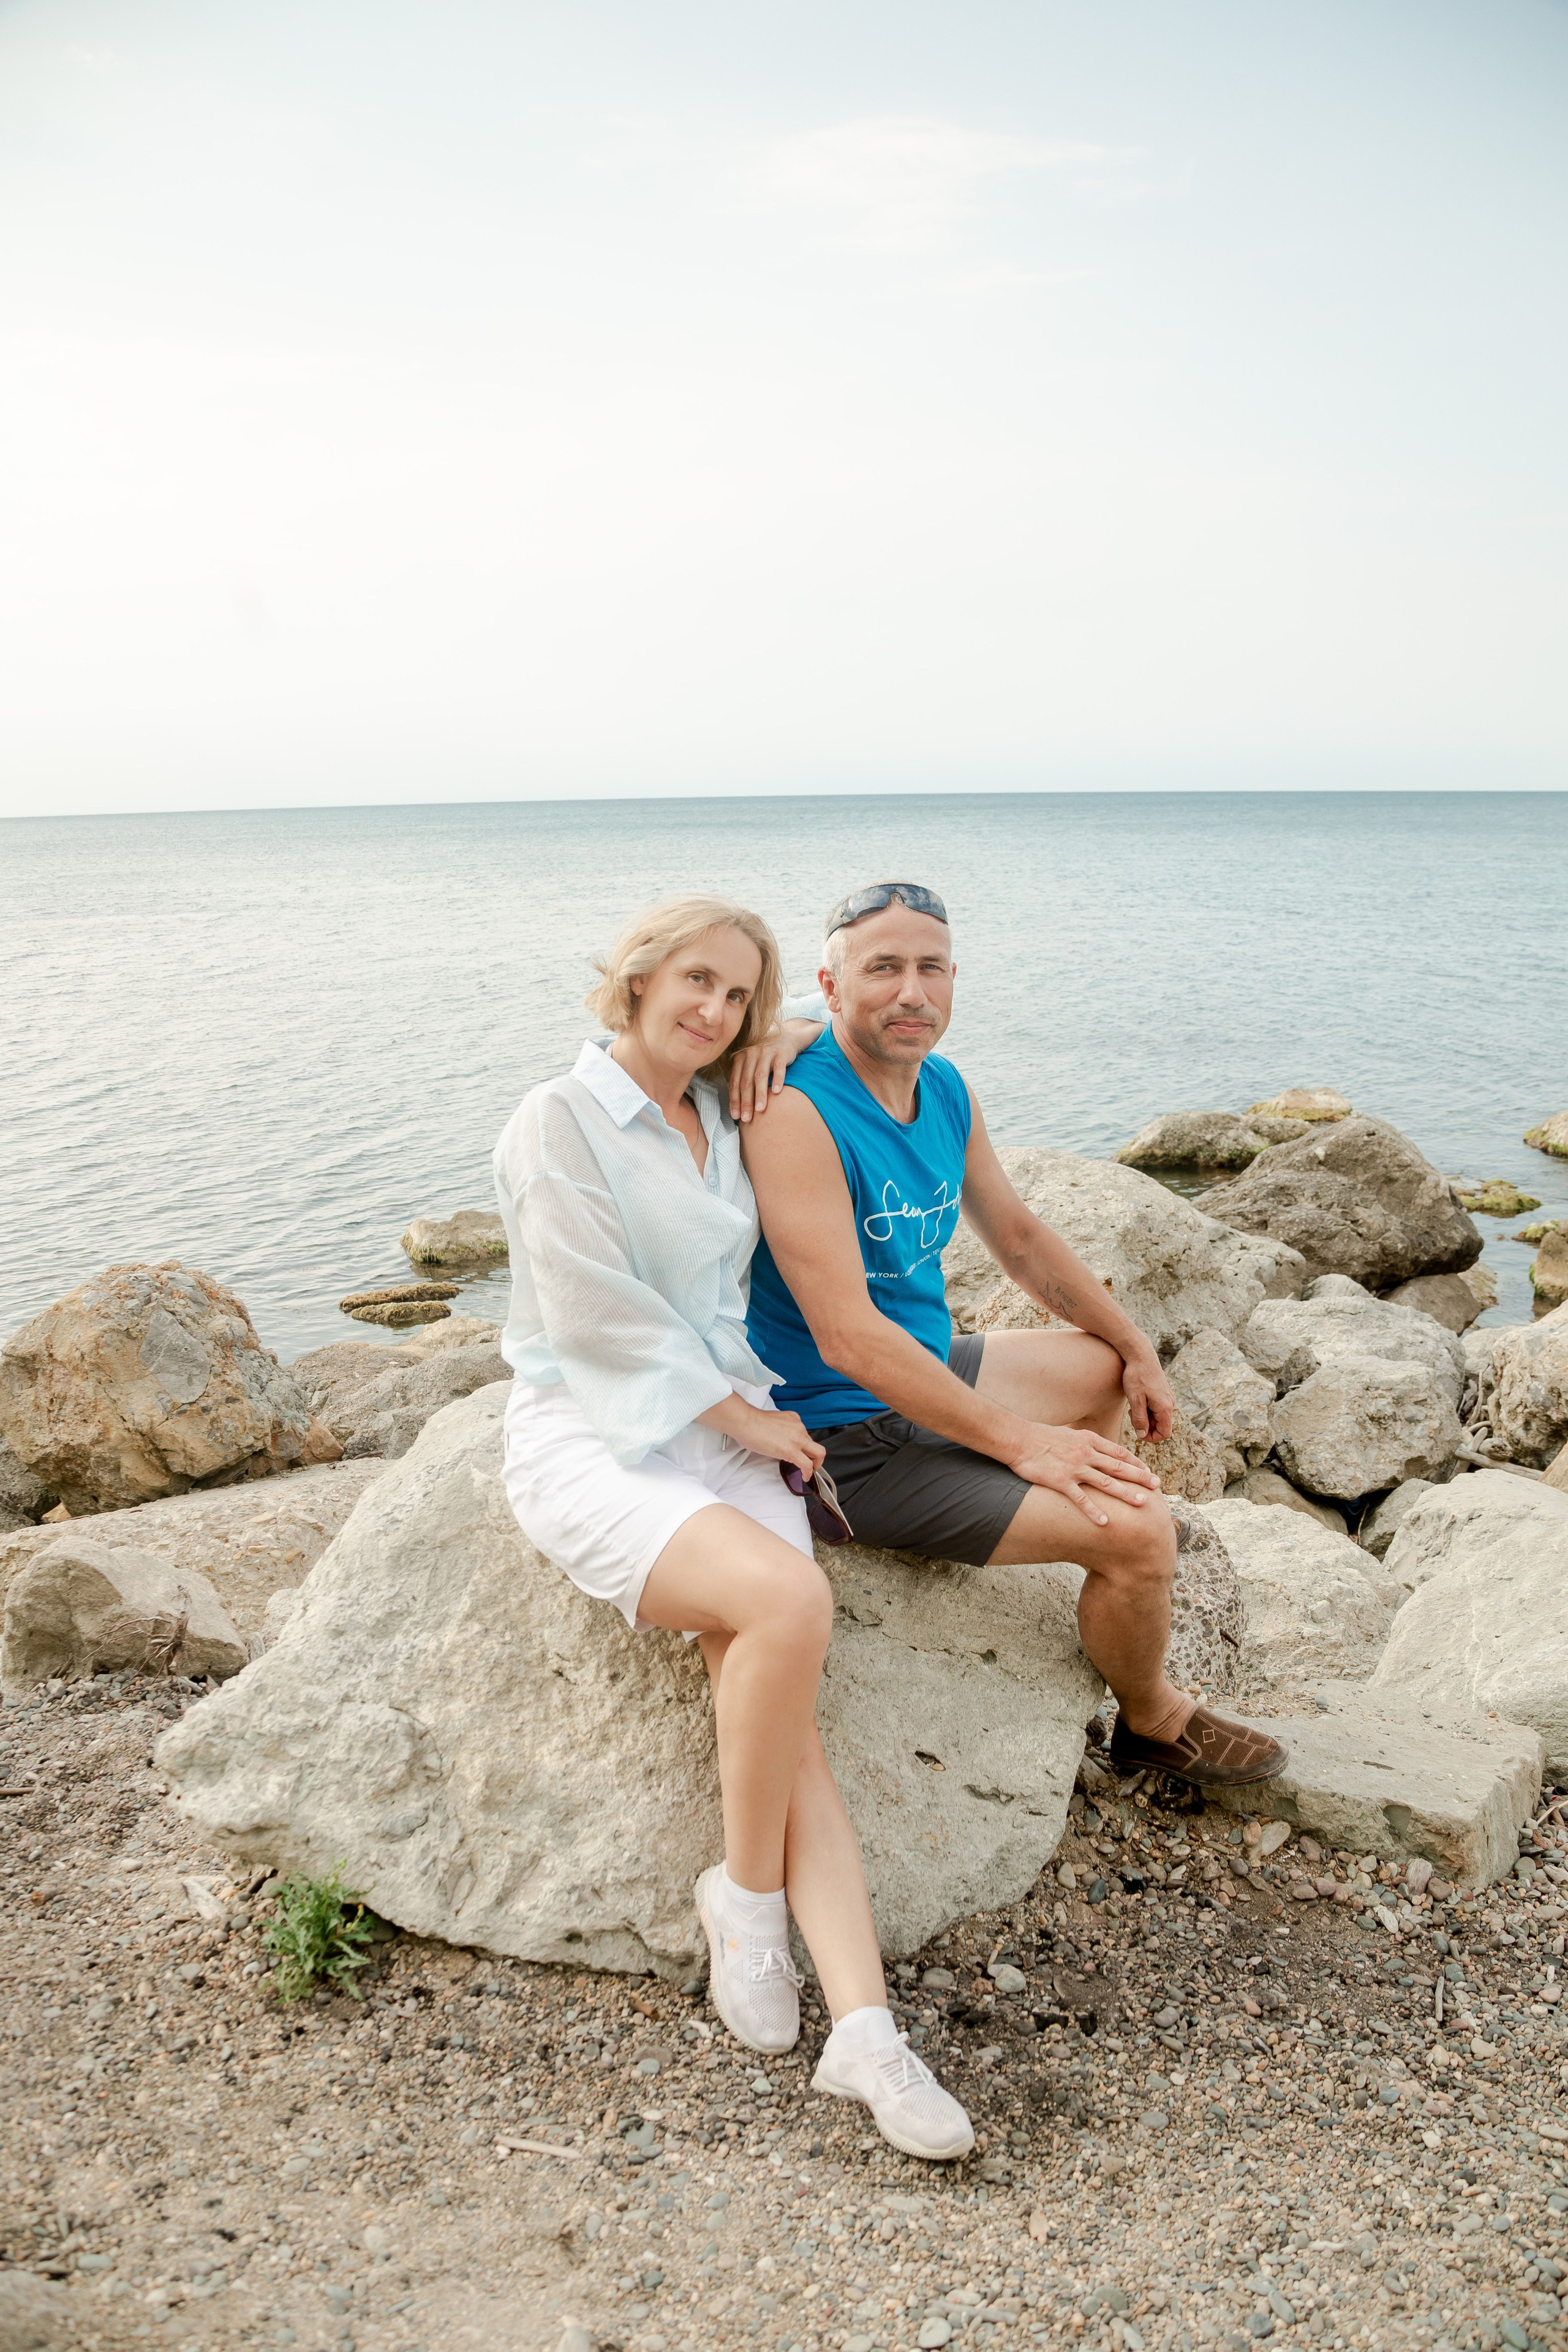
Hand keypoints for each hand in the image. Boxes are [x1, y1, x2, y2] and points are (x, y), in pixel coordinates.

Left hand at [728, 1018, 822, 1123]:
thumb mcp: (751, 1065)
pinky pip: (778, 1068)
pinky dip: (777, 1080)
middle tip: (747, 1118)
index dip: (734, 1100)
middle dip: (746, 1101)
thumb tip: (736, 1107)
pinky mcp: (780, 1052)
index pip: (735, 1082)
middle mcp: (751, 1053)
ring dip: (760, 1094)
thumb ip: (743, 1080)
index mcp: (740, 1058)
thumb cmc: (765, 1058)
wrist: (786, 1039)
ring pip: (760, 1076)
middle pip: (746, 1081)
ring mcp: (765, 1052)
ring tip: (760, 1110)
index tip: (736, 1115)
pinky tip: (777, 1092)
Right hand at [731, 1403, 826, 1476]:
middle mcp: (798, 1427)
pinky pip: (807, 1465)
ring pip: (818, 1453)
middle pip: (815, 1444)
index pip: (804, 1434)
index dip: (803, 1446)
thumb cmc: (751, 1422)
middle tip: (811, 1464)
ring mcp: (797, 1439)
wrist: (746, 1422)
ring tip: (808, 1472)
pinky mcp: (792, 1451)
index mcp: (793, 1419)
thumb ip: (779, 1430)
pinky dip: (808, 1473)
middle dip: (815, 1456)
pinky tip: (805, 1477)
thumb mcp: (772, 1422)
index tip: (800, 1452)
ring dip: (815, 1464)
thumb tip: (776, 1440)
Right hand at [1006, 1422, 1160, 1525]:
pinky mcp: (1060, 1481)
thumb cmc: (1039, 1436)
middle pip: (1118, 1467)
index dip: (1135, 1462)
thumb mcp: (1067, 1433)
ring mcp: (1074, 1467)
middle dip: (1140, 1477)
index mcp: (1088, 1440)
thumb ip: (1082, 1441)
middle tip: (1157, 1486)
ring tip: (1141, 1503)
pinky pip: (1081, 1498)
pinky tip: (1105, 1521)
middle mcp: (1086, 1453)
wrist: (1017, 1438)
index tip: (1148, 1470)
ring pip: (1106, 1482)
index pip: (1118, 1452)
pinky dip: (1094, 1510)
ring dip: (1125, 1493)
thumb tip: (1091, 1445)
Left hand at [1122, 1348, 1174, 1442]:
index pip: (1165, 1433)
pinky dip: (1147, 1408)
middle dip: (1146, 1425)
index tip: (1138, 1431)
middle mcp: (1170, 1403)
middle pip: (1161, 1425)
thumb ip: (1139, 1420)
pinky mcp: (1163, 1392)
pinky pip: (1157, 1407)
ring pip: (1158, 1416)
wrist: (1140, 1354)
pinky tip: (1138, 1399)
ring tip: (1134, 1405)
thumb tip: (1142, 1435)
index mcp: (1165, 1407)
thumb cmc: (1137, 1376)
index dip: (1151, 1438)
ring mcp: (1167, 1397)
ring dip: (1145, 1416)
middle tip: (1132, 1414)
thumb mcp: (1135, 1400)